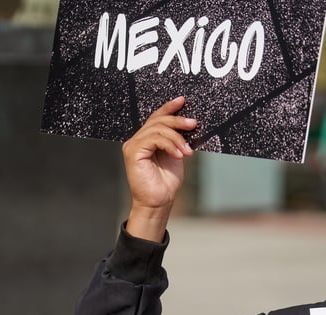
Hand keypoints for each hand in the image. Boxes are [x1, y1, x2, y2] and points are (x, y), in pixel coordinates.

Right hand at [122, 96, 196, 241]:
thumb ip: (178, 140)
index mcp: (146, 139)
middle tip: (193, 124)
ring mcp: (133, 145)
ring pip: (157, 129)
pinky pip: (154, 139)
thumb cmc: (166, 182)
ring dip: (177, 138)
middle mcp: (137, 140)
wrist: (159, 202)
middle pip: (157, 120)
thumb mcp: (176, 155)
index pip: (156, 118)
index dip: (169, 107)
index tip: (183, 101)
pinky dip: (170, 145)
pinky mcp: (133, 152)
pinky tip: (179, 155)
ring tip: (187, 151)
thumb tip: (190, 124)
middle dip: (177, 121)